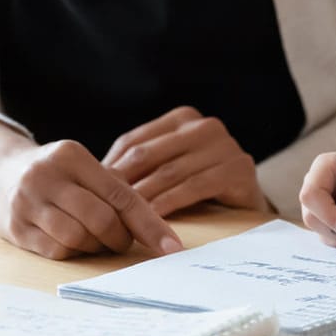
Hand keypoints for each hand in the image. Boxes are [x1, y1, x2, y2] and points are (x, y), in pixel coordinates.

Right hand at [0, 122, 181, 260]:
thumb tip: (159, 230)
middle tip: (122, 241)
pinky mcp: (14, 227)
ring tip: (95, 239)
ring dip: (95, 246)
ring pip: (78, 238)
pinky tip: (72, 242)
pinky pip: (56, 250)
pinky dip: (73, 252)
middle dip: (119, 237)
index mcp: (72, 155)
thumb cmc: (55, 174)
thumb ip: (115, 190)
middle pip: (100, 219)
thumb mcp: (82, 168)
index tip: (170, 247)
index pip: (120, 194)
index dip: (149, 224)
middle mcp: (46, 175)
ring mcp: (26, 201)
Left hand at [102, 106, 266, 216]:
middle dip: (123, 183)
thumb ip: (138, 165)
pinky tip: (153, 217)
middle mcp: (205, 125)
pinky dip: (171, 202)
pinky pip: (195, 186)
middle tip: (99, 207)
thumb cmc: (196, 185)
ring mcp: (225, 144)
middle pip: (150, 154)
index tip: (89, 191)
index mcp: (183, 118)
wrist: (245, 203)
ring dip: (143, 197)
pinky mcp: (239, 168)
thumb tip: (90, 176)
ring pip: (171, 172)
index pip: (136, 141)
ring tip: (121, 217)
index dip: (111, 167)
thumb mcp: (166, 168)